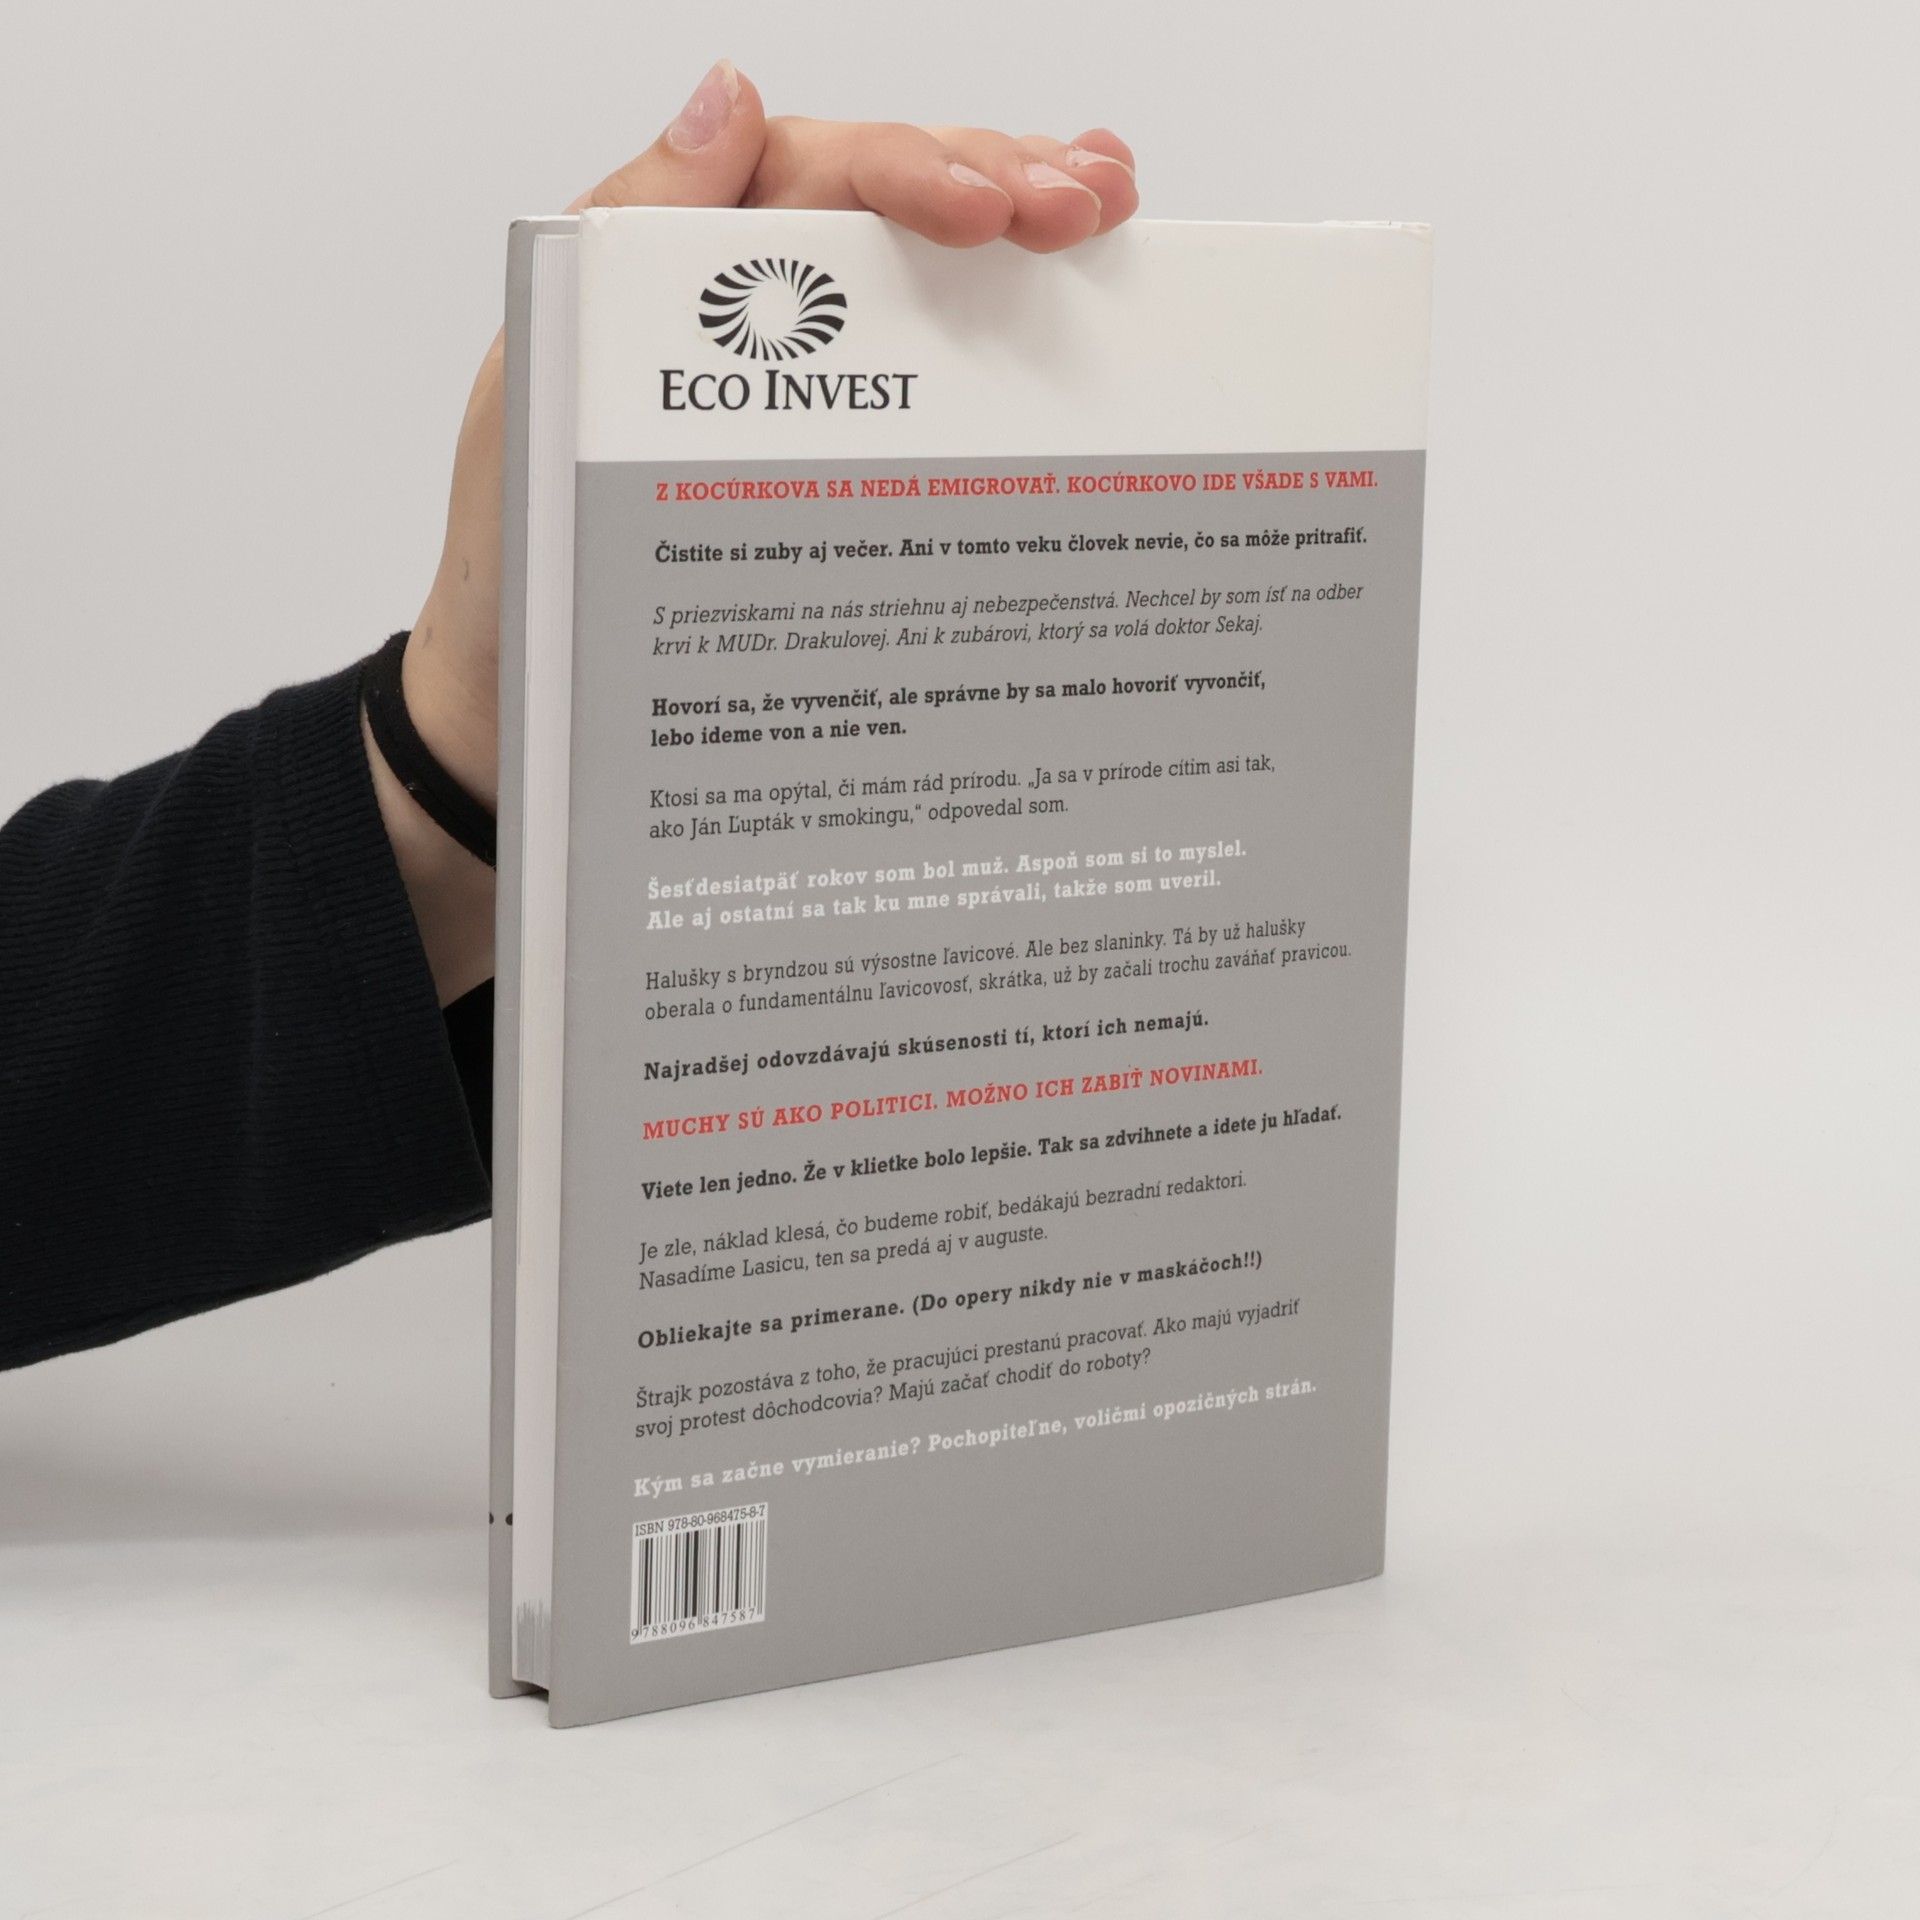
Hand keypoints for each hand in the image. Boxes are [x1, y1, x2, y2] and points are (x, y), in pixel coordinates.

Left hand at [375, 60, 1138, 1002]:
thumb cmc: (521, 583)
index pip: (804, 176)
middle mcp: (747, 321)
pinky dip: (1003, 324)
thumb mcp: (544, 405)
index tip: (985, 212)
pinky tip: (1065, 289)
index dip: (905, 172)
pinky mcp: (843, 467)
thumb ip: (624, 243)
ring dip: (1018, 230)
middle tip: (1085, 207)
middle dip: (994, 182)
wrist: (532, 724)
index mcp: (669, 285)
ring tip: (1100, 214)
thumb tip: (726, 101)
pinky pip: (927, 379)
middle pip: (884, 205)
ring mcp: (805, 391)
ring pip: (921, 276)